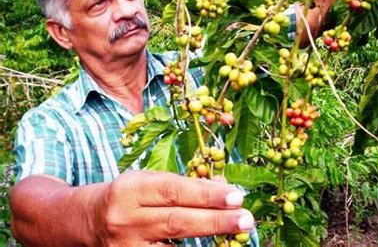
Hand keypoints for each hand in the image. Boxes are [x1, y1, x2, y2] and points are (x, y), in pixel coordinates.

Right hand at [93, 170, 253, 245]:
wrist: (89, 220)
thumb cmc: (128, 195)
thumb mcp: (149, 181)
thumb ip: (183, 185)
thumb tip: (223, 190)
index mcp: (132, 189)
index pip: (174, 191)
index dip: (207, 195)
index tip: (235, 196)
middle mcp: (126, 218)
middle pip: (177, 221)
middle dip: (215, 220)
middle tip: (245, 219)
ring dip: (209, 242)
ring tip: (236, 236)